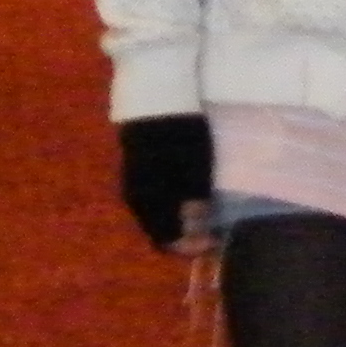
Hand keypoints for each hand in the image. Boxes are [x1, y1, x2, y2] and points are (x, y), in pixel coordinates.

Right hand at [117, 114, 214, 256]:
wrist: (156, 99)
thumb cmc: (181, 136)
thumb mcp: (195, 171)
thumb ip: (196, 201)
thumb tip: (200, 221)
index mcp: (150, 205)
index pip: (167, 241)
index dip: (190, 247)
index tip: (212, 242)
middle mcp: (136, 200)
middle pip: (158, 230)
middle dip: (183, 235)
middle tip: (208, 230)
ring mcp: (132, 184)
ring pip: (153, 215)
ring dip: (175, 220)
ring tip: (200, 214)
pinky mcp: (134, 169)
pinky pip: (150, 199)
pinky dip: (168, 206)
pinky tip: (184, 197)